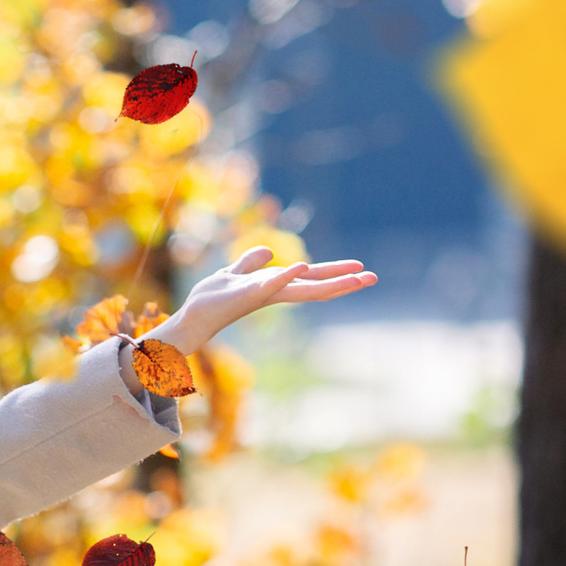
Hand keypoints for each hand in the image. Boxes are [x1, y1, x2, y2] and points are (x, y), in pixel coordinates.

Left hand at [147, 245, 376, 357]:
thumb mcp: (235, 272)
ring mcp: (264, 294)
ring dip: (330, 281)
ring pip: (302, 288)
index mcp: (275, 286)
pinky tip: (303, 267)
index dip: (335, 274)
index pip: (311, 279)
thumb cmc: (213, 297)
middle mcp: (274, 292)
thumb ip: (251, 261)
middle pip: (316, 286)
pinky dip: (286, 275)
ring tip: (357, 276)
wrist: (192, 315)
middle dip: (345, 282)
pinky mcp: (248, 294)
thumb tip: (270, 250)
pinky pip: (271, 283)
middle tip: (373, 277)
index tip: (361, 269)